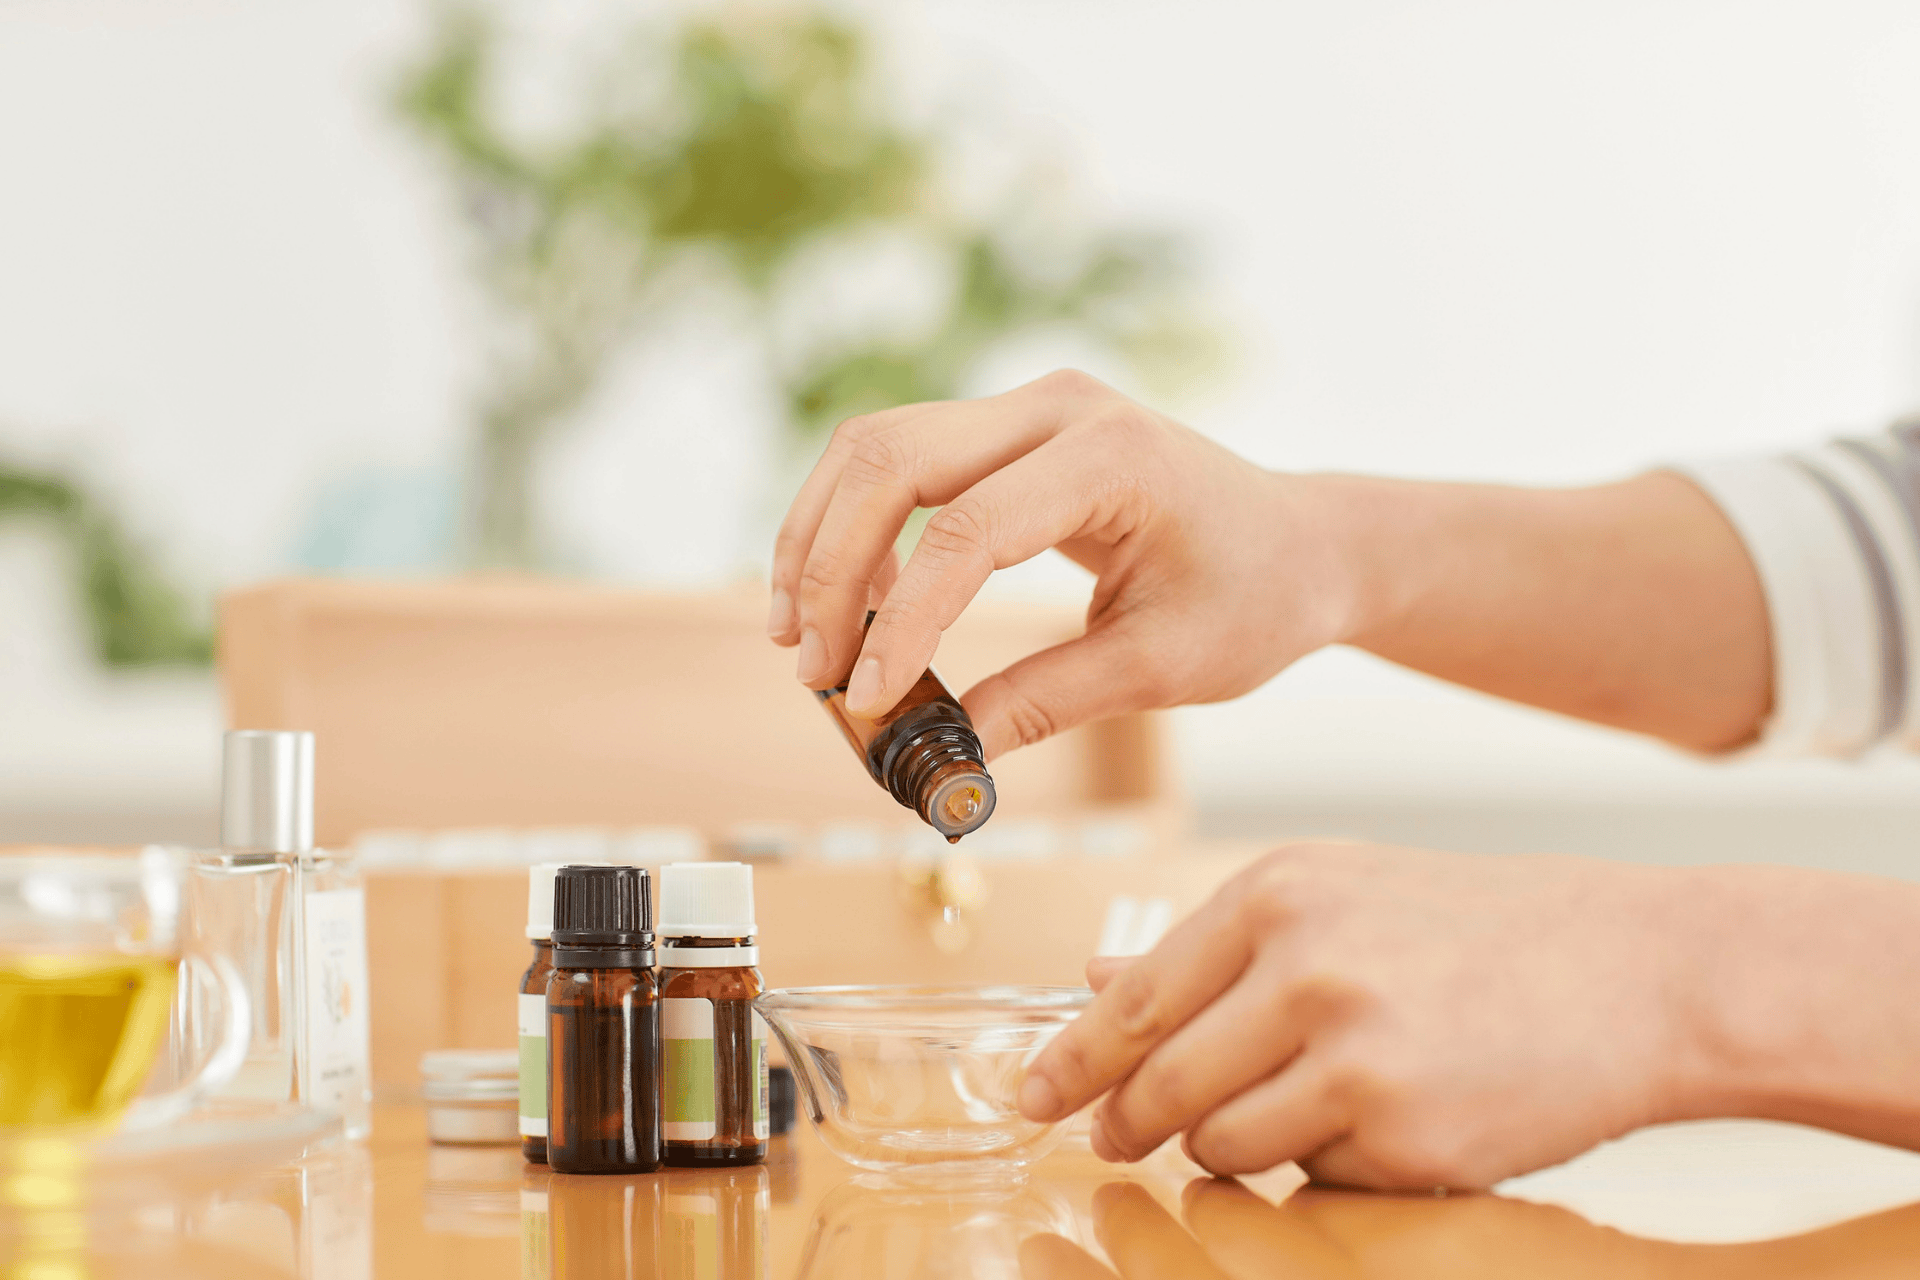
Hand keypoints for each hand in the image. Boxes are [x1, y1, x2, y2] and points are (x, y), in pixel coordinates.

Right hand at [767, 370, 1353, 757]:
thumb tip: (944, 754)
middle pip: (892, 459)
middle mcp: (1062, 407)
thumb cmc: (1254, 599)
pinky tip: (851, 603)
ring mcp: (1031, 407)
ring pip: (876, 446)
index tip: (869, 697)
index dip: (906, 617)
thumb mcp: (1160, 667)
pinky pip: (901, 459)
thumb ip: (1046, 702)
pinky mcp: (1009, 429)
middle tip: (814, 667)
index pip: (969, 528)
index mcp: (1113, 457)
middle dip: (833, 566)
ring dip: (823, 537)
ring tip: (804, 636)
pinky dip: (854, 524)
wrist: (1303, 545)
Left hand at [1015, 841, 1716, 1189]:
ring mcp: (1356, 1054)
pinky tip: (1389, 1120)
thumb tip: (1092, 980)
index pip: (1136, 1000)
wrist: (1638, 968)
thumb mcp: (1338, 897)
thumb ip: (1212, 947)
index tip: (1028, 1098)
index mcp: (1276, 896)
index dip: (1070, 1061)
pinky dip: (1328, 1166)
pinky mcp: (1407, 1134)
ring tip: (1300, 1109)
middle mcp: (1304, 967)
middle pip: (1163, 1083)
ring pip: (1226, 1145)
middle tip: (1112, 1142)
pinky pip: (1317, 1179)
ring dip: (1233, 1149)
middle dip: (1127, 1125)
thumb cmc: (1475, 929)